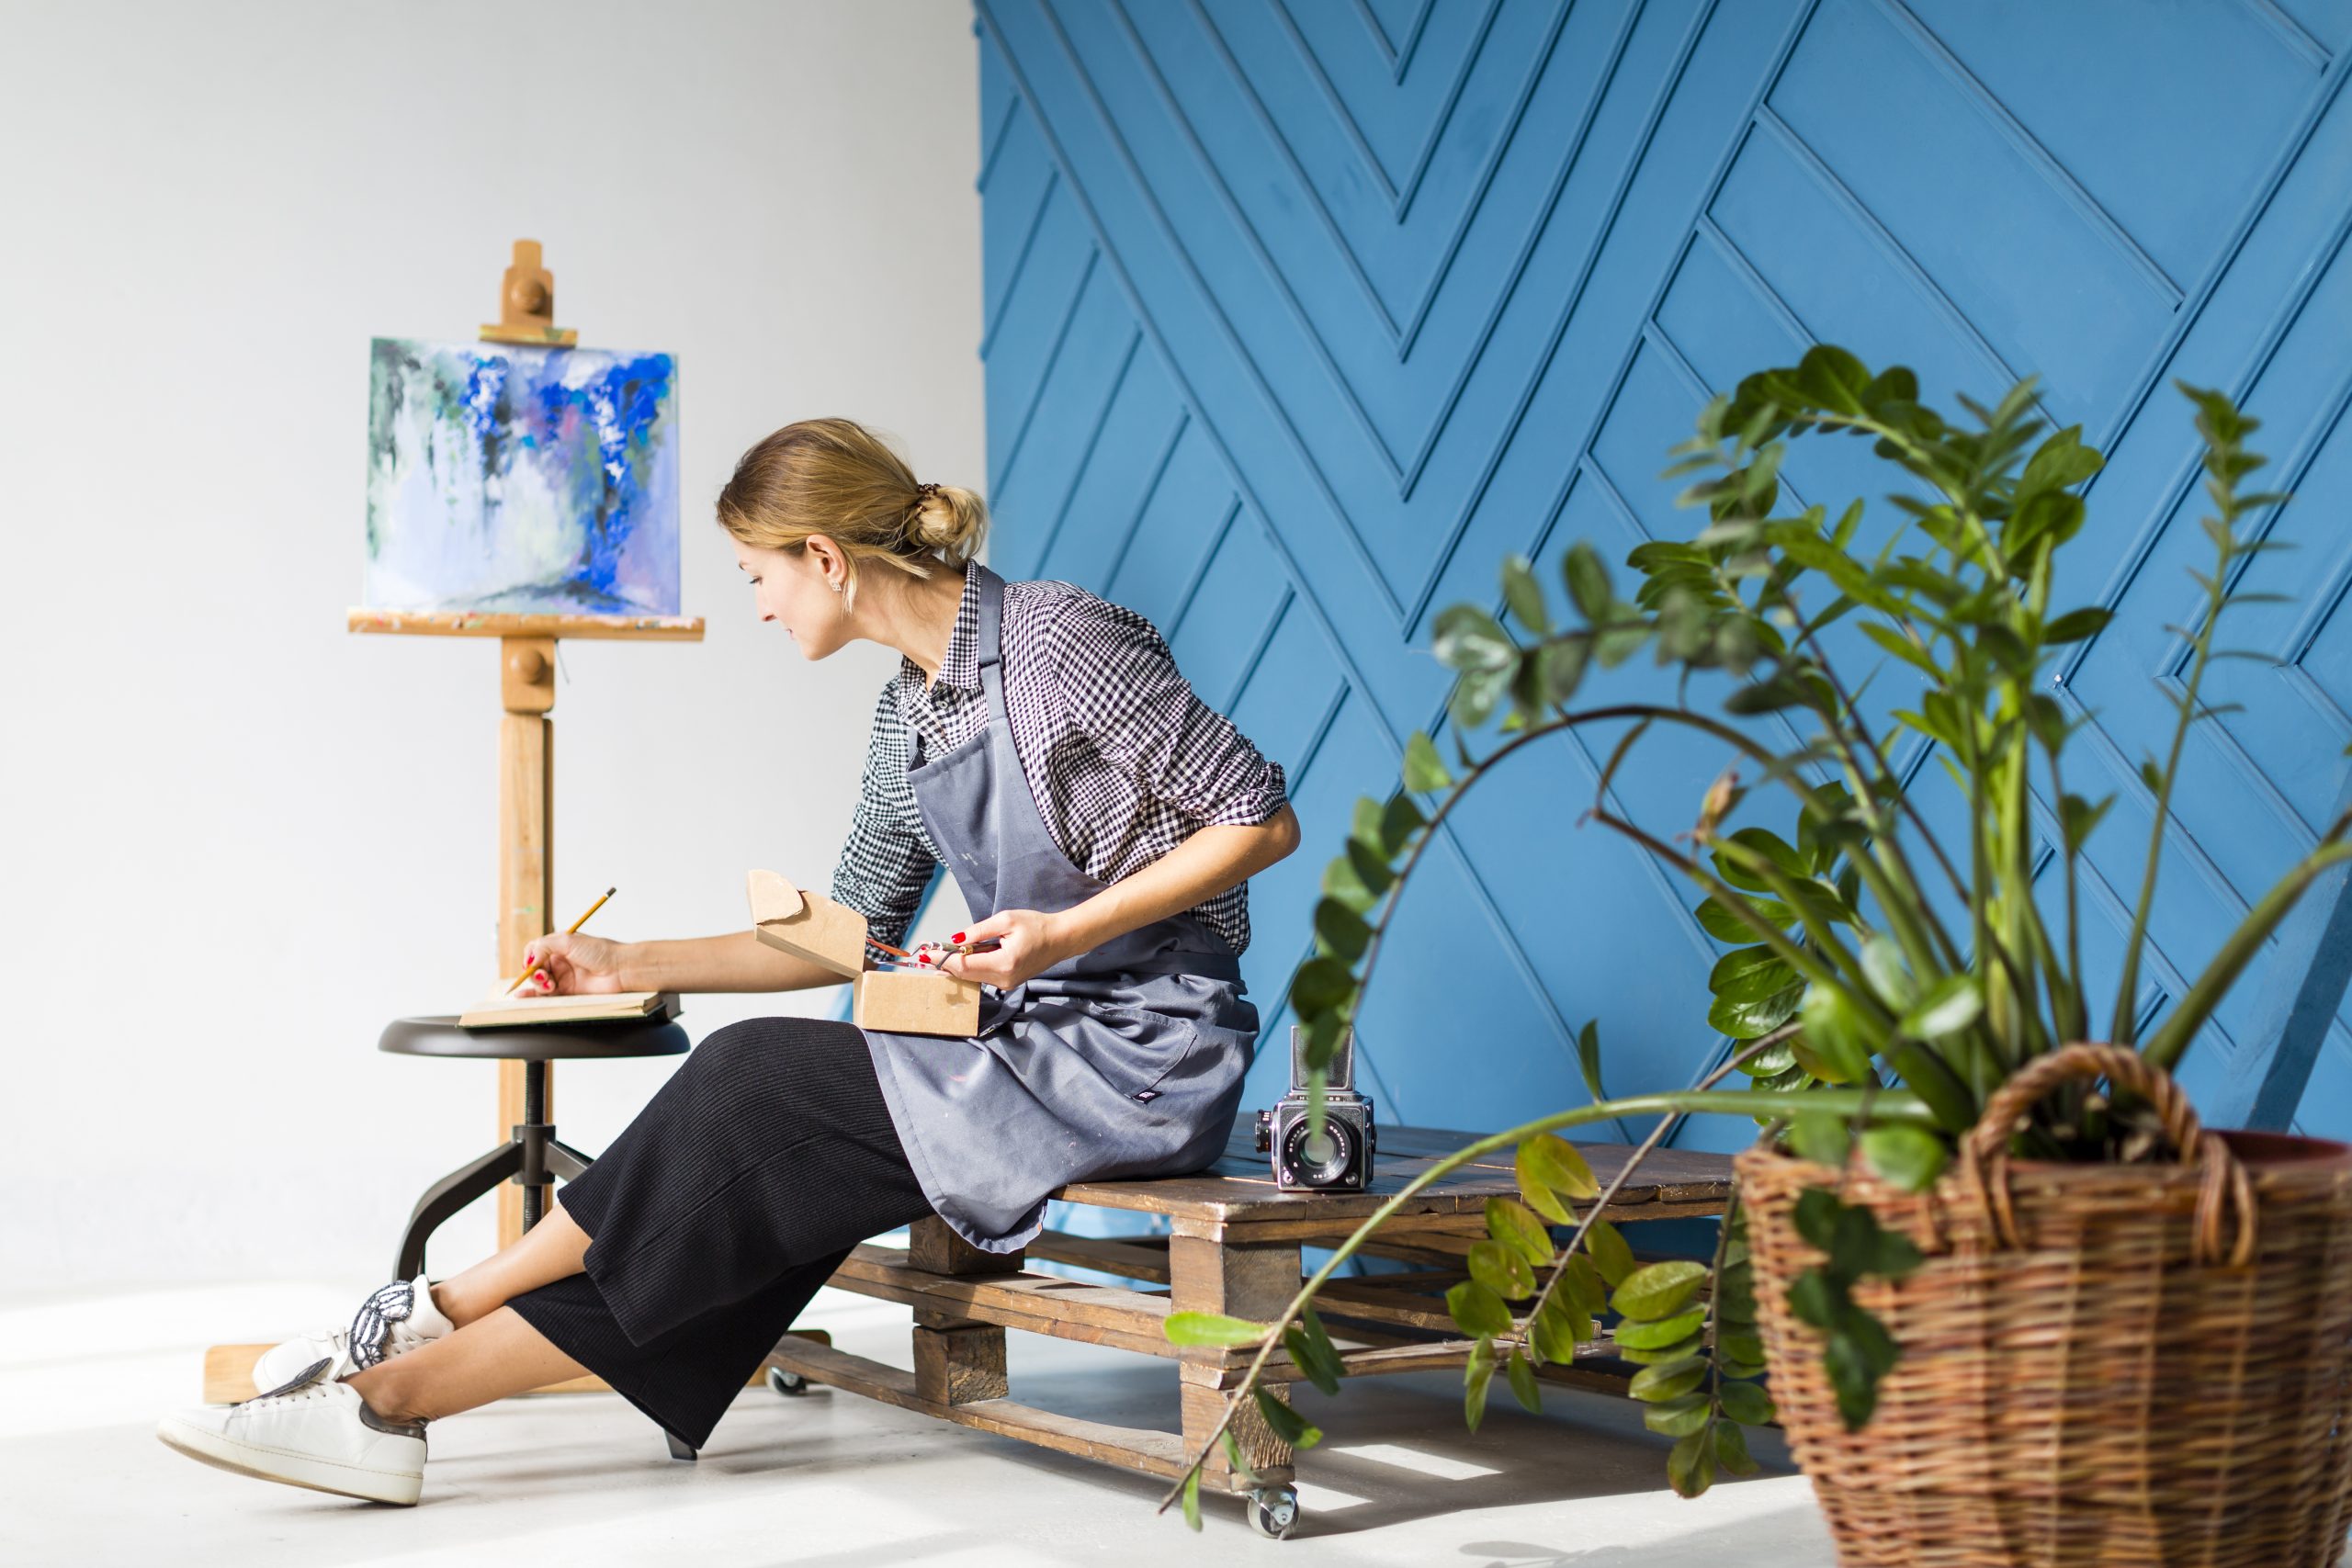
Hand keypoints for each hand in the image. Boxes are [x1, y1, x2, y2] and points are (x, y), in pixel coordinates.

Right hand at [518, 932, 628, 994]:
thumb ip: (543, 946)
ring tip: (548, 984)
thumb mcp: (568, 941)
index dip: (530, 958)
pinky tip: (523, 996)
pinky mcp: (568, 991)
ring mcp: (564, 976)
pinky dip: (534, 995)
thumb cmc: (599, 951)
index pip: (534, 951)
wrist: (620, 969)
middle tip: (544, 977)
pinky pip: (547, 994)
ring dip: (538, 984)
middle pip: (535, 968)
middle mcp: (560, 961)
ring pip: (539, 982)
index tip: (532, 964)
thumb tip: (529, 960)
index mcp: (559, 946)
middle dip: (534, 973)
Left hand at [940, 909, 1071, 989]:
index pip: (964, 964)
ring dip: (956, 966)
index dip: (943, 959)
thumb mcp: (1006, 920)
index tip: (926, 953)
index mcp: (1003, 963)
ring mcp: (1006, 984)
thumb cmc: (1036, 926)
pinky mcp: (1007, 983)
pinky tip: (961, 957)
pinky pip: (982, 976)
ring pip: (972, 977)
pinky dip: (969, 967)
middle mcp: (1003, 979)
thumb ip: (978, 931)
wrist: (1061, 939)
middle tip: (927, 954)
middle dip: (945, 963)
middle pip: (965, 974)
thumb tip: (955, 939)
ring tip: (940, 954)